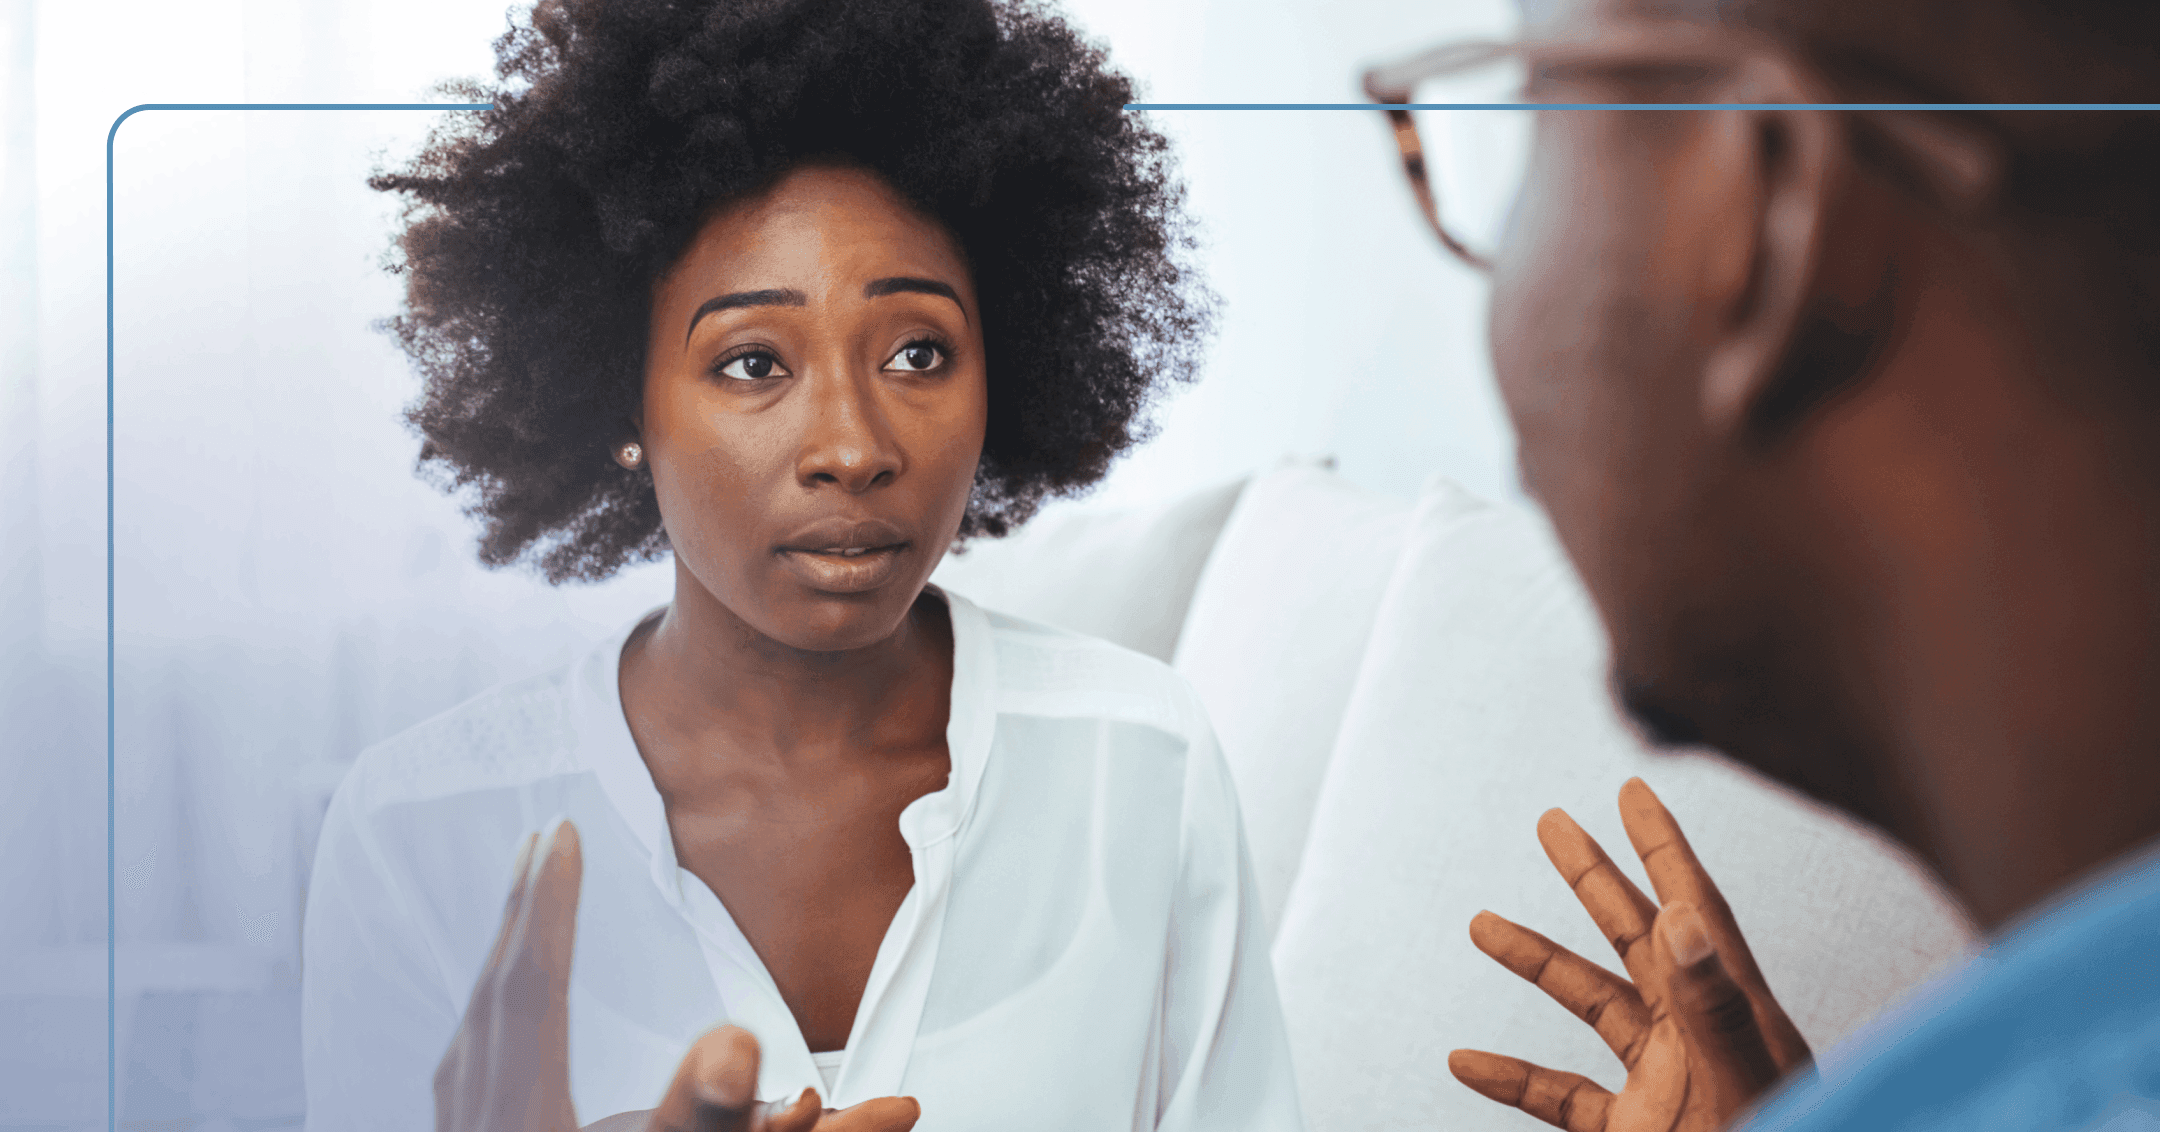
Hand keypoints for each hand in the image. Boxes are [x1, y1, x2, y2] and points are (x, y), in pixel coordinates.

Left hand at [434, 819, 921, 1131]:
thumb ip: (702, 1120)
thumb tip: (740, 1040)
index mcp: (518, 1121)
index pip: (534, 987)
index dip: (549, 905)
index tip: (560, 833)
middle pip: (493, 1006)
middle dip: (522, 920)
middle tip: (538, 847)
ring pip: (470, 1050)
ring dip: (500, 975)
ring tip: (522, 924)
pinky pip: (466, 1090)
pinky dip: (487, 1041)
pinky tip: (495, 1048)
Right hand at [1448, 778, 1812, 1131]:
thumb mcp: (1746, 1086)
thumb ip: (1715, 1008)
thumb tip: (1686, 918)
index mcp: (1733, 1014)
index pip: (1695, 910)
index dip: (1663, 847)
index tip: (1632, 791)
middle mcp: (1696, 1038)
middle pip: (1636, 938)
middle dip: (1594, 878)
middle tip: (1552, 823)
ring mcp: (1664, 1086)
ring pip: (1590, 1008)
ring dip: (1536, 965)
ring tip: (1481, 924)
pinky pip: (1562, 1095)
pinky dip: (1512, 1076)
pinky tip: (1466, 1061)